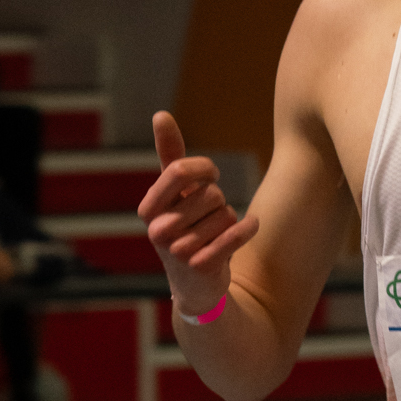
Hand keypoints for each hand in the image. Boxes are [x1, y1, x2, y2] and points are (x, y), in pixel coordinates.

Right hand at [141, 111, 258, 315]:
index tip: (211, 175)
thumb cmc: (186, 228)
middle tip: (210, 217)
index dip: (204, 169)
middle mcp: (158, 230)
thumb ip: (169, 154)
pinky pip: (234, 235)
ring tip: (216, 234)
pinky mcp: (202, 267)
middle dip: (218, 200)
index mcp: (149, 208)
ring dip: (229, 220)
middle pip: (209, 193)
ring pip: (225, 213)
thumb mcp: (175, 194)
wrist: (196, 286)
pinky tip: (251, 226)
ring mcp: (178, 251)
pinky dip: (247, 228)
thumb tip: (160, 114)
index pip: (179, 170)